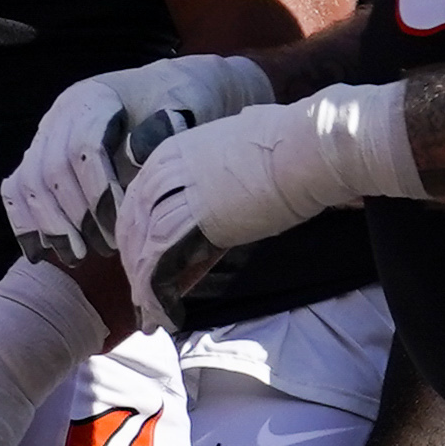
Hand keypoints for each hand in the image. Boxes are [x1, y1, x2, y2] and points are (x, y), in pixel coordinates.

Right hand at [3, 54, 274, 264]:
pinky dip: (24, 220)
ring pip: (28, 182)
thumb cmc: (182, 102)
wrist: (168, 90)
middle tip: (104, 249)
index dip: (98, 189)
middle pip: (48, 168)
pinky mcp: (39, 155)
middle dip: (73, 216)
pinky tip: (40, 251)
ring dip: (49, 224)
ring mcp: (45, 135)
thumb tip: (135, 155)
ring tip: (77, 256)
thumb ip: (164, 129)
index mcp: (93, 98)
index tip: (121, 222)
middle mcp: (60, 114)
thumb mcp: (185, 107)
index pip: (81, 147)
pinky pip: (17, 188)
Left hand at [112, 82, 422, 324]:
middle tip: (142, 290)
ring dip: (144, 285)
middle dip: (135, 259)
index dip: (140, 229)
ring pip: (142, 248)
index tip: (144, 254)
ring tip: (151, 314)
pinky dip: (157, 295)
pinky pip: (158, 266)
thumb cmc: (293, 142)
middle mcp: (166, 171)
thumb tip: (247, 128)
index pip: (143, 196)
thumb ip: (231, 150)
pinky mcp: (189, 225)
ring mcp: (175, 197)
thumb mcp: (246, 141)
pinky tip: (165, 317)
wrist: (309, 148)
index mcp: (176, 150)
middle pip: (135, 222)